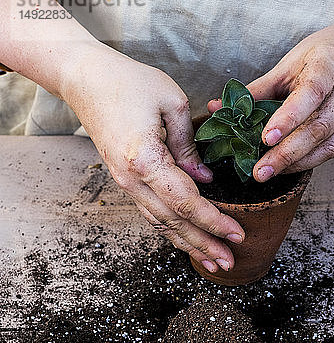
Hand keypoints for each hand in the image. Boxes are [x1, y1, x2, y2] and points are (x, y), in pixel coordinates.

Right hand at [65, 43, 244, 272]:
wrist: (85, 80)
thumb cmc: (129, 82)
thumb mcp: (171, 103)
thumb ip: (190, 146)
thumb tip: (203, 178)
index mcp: (146, 161)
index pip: (186, 202)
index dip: (214, 222)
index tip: (238, 234)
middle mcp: (132, 180)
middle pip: (173, 223)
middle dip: (204, 244)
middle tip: (229, 262)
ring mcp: (125, 183)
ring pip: (160, 224)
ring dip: (188, 243)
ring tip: (212, 260)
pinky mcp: (125, 180)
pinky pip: (151, 212)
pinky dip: (171, 230)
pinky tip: (186, 238)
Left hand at [208, 9, 333, 181]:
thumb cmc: (325, 54)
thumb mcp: (291, 63)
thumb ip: (258, 90)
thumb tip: (217, 108)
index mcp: (330, 61)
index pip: (310, 92)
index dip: (288, 118)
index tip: (265, 139)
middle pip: (319, 126)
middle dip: (286, 153)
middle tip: (260, 171)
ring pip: (330, 143)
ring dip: (297, 162)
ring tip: (270, 172)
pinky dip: (312, 159)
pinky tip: (291, 165)